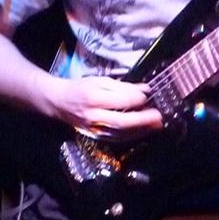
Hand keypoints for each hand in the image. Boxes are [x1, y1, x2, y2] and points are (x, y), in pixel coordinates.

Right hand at [41, 74, 163, 136]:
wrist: (59, 102)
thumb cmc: (81, 88)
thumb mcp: (100, 81)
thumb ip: (123, 86)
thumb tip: (145, 89)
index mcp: (93, 98)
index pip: (121, 100)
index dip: (137, 98)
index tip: (149, 94)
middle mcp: (93, 116)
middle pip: (122, 121)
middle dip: (143, 120)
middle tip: (159, 116)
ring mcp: (94, 129)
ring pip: (120, 133)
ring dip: (141, 130)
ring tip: (156, 125)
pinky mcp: (96, 136)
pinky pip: (116, 138)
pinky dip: (132, 136)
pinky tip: (143, 131)